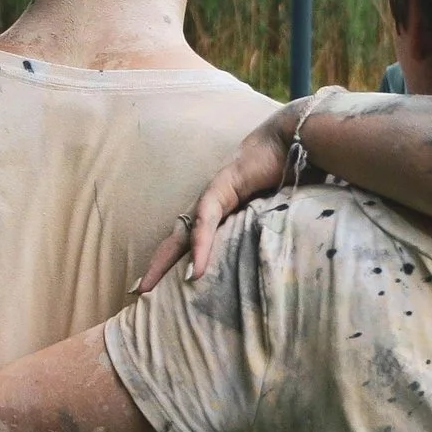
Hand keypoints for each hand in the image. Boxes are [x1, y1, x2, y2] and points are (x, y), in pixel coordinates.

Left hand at [138, 92, 329, 292]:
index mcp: (221, 211)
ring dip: (164, 262)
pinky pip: (206, 222)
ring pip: (182, 234)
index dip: (176, 262)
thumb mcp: (274, 213)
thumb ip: (265, 232)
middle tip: (137, 292)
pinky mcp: (222, 188)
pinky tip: (195, 271)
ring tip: (149, 287)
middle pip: (176, 241)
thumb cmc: (289, 173)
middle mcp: (210, 205)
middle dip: (157, 266)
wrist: (294, 139)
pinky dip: (200, 247)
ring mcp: (212, 196)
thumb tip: (272, 261)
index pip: (191, 241)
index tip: (160, 286)